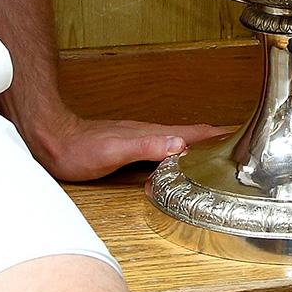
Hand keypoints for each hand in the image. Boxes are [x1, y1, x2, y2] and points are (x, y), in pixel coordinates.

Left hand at [29, 111, 224, 181]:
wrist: (50, 140)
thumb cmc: (77, 150)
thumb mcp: (113, 151)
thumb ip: (146, 147)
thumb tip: (179, 145)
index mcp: (149, 134)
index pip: (190, 133)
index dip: (215, 135)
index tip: (241, 135)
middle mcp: (146, 134)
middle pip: (188, 135)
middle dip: (214, 138)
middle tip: (238, 144)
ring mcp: (137, 139)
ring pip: (174, 140)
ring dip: (196, 145)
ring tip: (214, 151)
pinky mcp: (126, 147)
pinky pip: (160, 147)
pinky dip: (175, 151)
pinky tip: (173, 158)